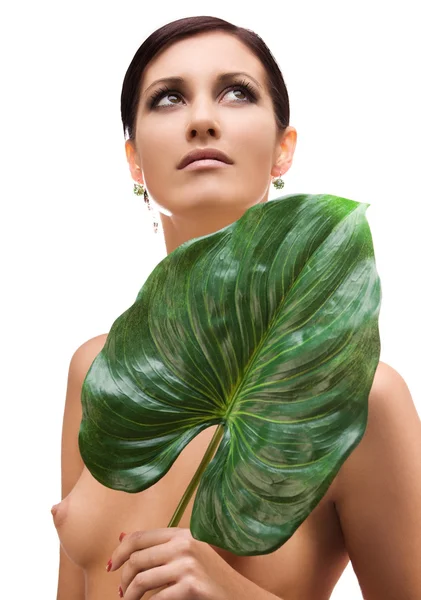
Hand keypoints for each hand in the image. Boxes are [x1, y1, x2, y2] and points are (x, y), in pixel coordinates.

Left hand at [108, 527, 260, 599]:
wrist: (240, 595)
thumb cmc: (211, 577)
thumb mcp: (187, 554)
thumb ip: (159, 546)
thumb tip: (121, 537)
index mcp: (181, 533)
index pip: (139, 537)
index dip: (120, 552)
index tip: (112, 566)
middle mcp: (184, 544)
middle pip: (137, 559)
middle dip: (123, 578)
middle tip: (121, 592)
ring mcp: (188, 565)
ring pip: (142, 580)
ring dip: (130, 596)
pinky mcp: (192, 586)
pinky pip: (156, 598)